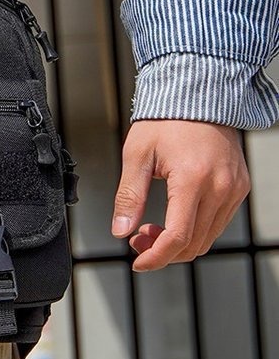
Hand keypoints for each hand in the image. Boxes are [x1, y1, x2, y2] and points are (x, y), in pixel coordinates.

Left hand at [111, 120, 249, 271]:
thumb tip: (120, 231)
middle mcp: (221, 187)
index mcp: (194, 179)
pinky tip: (172, 219)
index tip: (138, 263)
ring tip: (149, 228)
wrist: (198, 95)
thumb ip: (129, 197)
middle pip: (194, 244)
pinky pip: (217, 223)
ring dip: (178, 244)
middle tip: (136, 240)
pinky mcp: (238, 187)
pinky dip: (194, 231)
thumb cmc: (165, 120)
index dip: (156, 257)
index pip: (178, 237)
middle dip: (162, 252)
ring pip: (207, 238)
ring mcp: (234, 188)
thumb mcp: (137, 157)